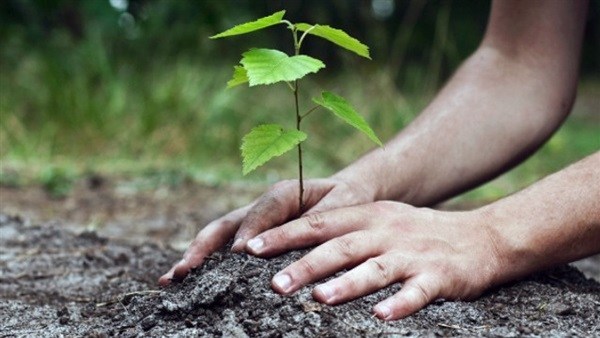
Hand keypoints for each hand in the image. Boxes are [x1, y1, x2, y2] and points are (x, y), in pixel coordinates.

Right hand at [158, 177, 374, 285]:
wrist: (346, 194)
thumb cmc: (346, 200)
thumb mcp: (342, 205)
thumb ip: (320, 219)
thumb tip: (297, 239)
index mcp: (284, 193)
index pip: (261, 211)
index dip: (249, 231)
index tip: (239, 254)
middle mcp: (261, 206)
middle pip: (226, 224)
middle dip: (204, 247)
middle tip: (184, 271)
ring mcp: (253, 221)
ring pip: (219, 236)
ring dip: (196, 256)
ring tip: (171, 279)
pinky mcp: (252, 235)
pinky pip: (226, 247)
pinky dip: (206, 262)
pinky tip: (187, 282)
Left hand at [244, 201, 502, 319]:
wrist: (482, 236)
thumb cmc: (419, 233)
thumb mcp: (381, 221)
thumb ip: (344, 231)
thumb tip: (297, 249)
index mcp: (369, 216)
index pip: (320, 223)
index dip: (285, 234)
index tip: (251, 248)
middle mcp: (387, 231)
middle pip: (341, 247)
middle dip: (306, 264)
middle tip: (274, 283)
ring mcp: (413, 253)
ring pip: (375, 268)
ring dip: (347, 284)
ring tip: (320, 299)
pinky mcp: (439, 276)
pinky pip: (417, 291)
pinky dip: (400, 304)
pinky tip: (381, 317)